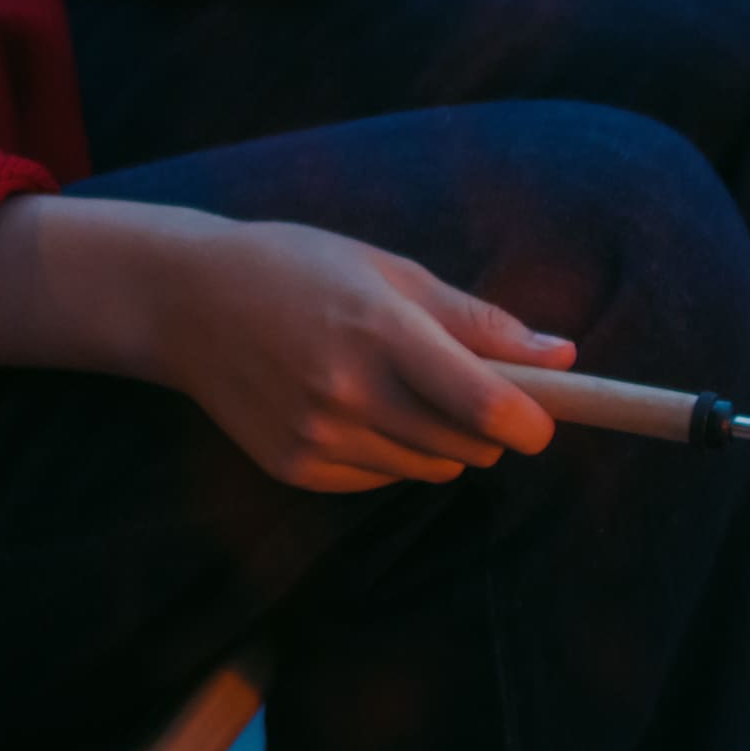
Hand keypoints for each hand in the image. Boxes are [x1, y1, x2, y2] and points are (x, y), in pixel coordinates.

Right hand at [140, 216, 569, 489]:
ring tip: (397, 388)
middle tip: (463, 387)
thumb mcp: (392, 273)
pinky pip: (383, 479)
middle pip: (469, 446)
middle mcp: (348, 392)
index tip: (543, 419)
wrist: (184, 301)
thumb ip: (480, 322)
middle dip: (489, 426)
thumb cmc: (300, 271)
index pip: (486, 405)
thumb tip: (565, 355)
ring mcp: (317, 436)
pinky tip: (352, 407)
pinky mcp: (294, 467)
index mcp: (382, 332)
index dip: (533, 422)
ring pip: (432, 468)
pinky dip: (390, 454)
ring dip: (440, 441)